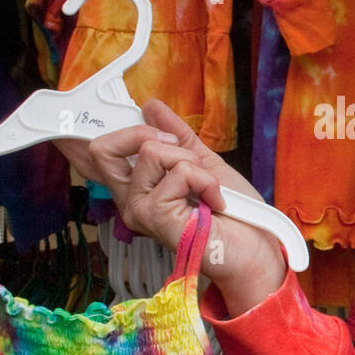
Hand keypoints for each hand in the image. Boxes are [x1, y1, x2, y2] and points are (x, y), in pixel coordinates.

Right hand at [54, 100, 288, 314]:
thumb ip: (178, 136)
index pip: (99, 155)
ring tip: (207, 188)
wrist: (255, 247)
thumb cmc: (233, 215)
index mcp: (138, 186)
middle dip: (144, 134)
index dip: (100, 133)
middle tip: (178, 149)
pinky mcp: (154, 217)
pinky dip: (205, 180)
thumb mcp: (204, 163)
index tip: (129, 125)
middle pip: (104, 148)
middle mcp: (130, 200)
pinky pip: (178, 172)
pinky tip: (214, 202)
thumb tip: (151, 106)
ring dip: (191, 162)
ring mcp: (138, 210)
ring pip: (151, 151)